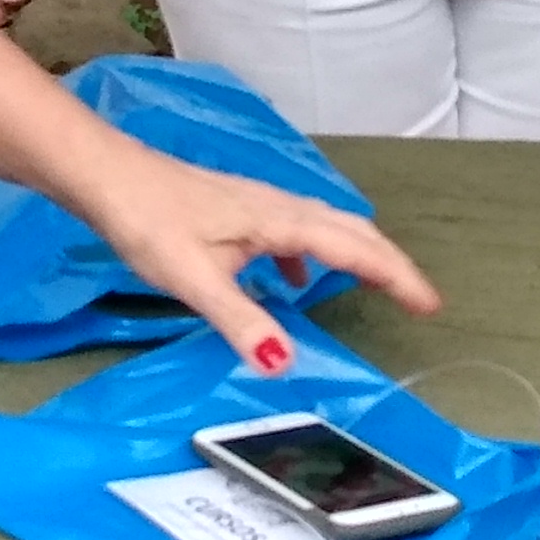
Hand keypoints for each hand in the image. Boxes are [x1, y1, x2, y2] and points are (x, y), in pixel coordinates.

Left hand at [64, 147, 443, 367]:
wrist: (109, 177)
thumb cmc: (148, 221)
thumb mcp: (193, 278)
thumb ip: (240, 319)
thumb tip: (285, 361)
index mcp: (280, 221)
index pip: (354, 248)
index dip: (396, 276)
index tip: (430, 304)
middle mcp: (279, 207)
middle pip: (352, 232)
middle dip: (389, 264)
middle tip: (419, 299)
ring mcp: (259, 206)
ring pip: (327, 228)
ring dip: (357, 256)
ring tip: (376, 288)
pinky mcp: (239, 212)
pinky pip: (296, 233)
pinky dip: (314, 256)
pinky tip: (295, 283)